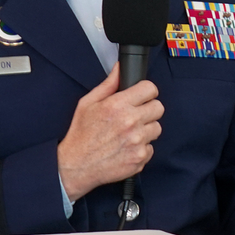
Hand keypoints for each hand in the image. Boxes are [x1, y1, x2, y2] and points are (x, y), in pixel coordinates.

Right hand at [56, 65, 163, 196]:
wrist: (76, 166)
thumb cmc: (81, 135)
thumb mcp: (88, 103)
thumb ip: (108, 85)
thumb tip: (120, 69)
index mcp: (118, 105)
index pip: (150, 89)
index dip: (146, 92)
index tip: (141, 96)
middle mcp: (130, 122)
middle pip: (158, 107)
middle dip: (148, 109)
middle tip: (135, 115)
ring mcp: (137, 141)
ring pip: (157, 128)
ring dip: (146, 129)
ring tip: (129, 133)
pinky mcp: (140, 158)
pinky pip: (151, 148)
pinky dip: (142, 148)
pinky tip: (127, 147)